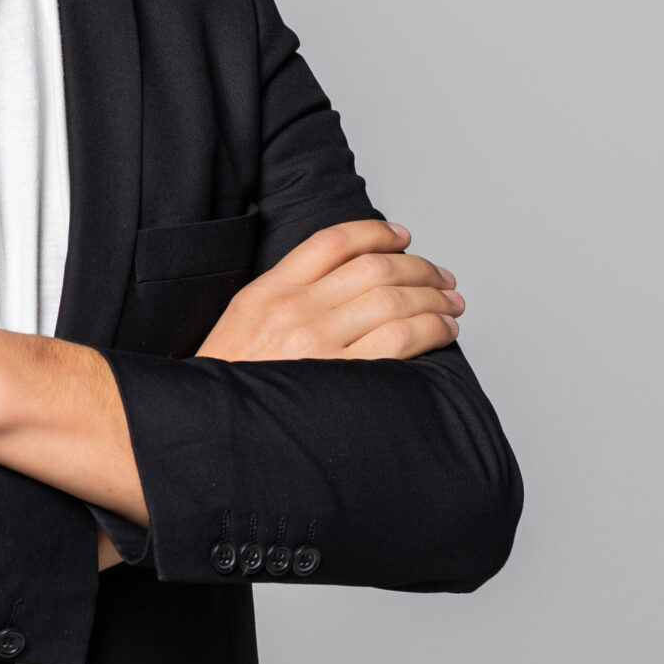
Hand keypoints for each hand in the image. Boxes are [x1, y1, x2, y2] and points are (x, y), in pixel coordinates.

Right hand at [196, 220, 463, 362]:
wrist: (213, 431)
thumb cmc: (231, 381)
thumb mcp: (242, 321)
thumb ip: (285, 295)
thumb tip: (345, 281)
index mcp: (268, 291)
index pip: (333, 241)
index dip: (377, 233)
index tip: (403, 237)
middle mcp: (293, 310)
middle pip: (373, 268)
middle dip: (419, 268)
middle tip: (441, 277)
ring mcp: (316, 344)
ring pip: (393, 300)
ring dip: (433, 298)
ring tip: (451, 303)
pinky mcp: (339, 377)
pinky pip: (399, 341)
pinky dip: (431, 329)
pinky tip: (443, 330)